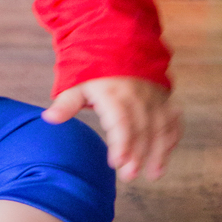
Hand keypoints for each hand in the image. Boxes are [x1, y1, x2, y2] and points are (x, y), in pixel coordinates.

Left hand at [42, 78, 180, 181]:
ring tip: (154, 175)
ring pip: (160, 126)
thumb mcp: (76, 84)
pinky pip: (172, 119)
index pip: (121, 121)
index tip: (116, 163)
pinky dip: (172, 137)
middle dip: (138, 154)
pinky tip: (166, 155)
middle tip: (130, 176)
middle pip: (141, 128)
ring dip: (159, 151)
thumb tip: (49, 118)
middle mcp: (137, 96)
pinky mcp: (163, 99)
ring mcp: (152, 98)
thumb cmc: (93, 72)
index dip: (121, 143)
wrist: (117, 46)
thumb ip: (66, 103)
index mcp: (113, 93)